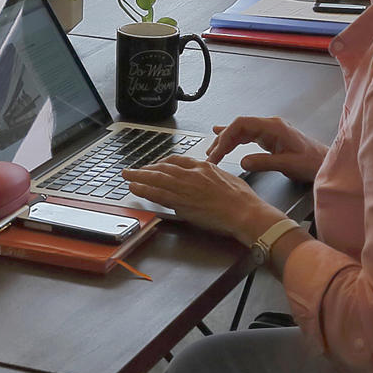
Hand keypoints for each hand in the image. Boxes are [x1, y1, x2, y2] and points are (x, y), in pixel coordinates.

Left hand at [122, 155, 286, 243]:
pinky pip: (157, 193)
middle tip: (134, 170)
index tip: (156, 166)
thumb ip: (212, 175)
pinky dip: (143, 189)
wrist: (245, 212)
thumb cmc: (242, 199)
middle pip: (162, 167)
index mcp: (204, 166)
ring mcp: (185, 187)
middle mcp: (191, 174)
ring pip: (156, 178)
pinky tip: (134, 188)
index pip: (177, 160)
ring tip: (127, 175)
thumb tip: (208, 177)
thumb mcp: (227, 177)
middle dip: (146, 168)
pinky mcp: (181, 202)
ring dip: (138, 176)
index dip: (162, 163)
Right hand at [207, 115, 328, 182]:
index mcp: (274, 127)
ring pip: (240, 131)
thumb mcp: (289, 164)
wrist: (325, 164)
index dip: (226, 135)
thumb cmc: (313, 162)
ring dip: (225, 140)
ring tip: (212, 151)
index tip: (217, 150)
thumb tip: (244, 161)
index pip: (242, 124)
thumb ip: (265, 162)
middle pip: (238, 127)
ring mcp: (269, 131)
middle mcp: (270, 126)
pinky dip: (233, 138)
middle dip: (222, 140)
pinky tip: (221, 136)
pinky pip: (246, 135)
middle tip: (211, 156)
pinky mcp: (269, 138)